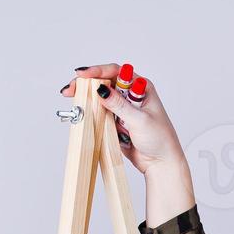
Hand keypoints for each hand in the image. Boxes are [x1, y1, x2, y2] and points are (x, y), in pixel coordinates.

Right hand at [60, 63, 185, 175]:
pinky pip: (100, 113)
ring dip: (86, 97)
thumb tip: (102, 90)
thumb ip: (120, 105)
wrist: (161, 163)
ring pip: (100, 98)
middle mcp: (131, 95)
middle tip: (72, 88)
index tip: (83, 75)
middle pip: (105, 82)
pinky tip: (81, 111)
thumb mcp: (139, 120)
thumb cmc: (160, 139)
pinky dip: (90, 112)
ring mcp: (122, 108)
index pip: (117, 72)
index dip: (98, 71)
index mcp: (142, 87)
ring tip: (72, 97)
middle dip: (87, 83)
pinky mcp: (116, 121)